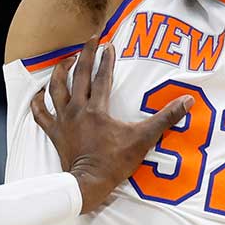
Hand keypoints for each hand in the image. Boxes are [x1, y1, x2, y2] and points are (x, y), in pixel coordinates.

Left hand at [30, 31, 192, 211]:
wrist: (88, 185)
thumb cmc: (114, 162)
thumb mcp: (143, 139)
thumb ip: (165, 118)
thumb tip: (187, 101)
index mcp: (97, 108)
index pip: (103, 77)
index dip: (107, 59)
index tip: (110, 44)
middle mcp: (77, 109)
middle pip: (79, 75)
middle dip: (85, 54)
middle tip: (91, 39)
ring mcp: (63, 121)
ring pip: (56, 89)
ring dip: (61, 71)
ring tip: (67, 59)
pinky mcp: (54, 132)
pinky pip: (41, 114)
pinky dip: (37, 102)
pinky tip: (38, 93)